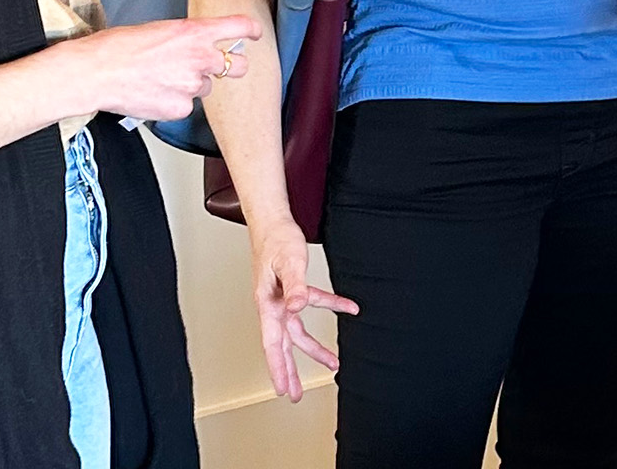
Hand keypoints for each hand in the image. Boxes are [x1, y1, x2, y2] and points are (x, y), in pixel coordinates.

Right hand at [77, 15, 257, 121]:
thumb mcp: (160, 29)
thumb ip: (186, 38)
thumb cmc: (118, 47)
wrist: (95, 72)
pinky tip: (153, 94)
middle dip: (232, 66)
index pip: (239, 27)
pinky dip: (174, 103)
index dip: (251, 30)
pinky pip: (186, 106)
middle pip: (239, 65)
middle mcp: (201, 58)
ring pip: (206, 88)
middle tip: (215, 67)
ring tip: (161, 79)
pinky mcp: (181, 108)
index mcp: (195, 32)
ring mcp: (193, 86)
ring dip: (192, 85)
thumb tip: (196, 46)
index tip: (254, 32)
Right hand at [249, 217, 358, 401]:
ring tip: (332, 363)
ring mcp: (282, 300)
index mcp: (267, 305)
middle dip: (289, 371)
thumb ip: (295, 286)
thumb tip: (296, 308)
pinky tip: (349, 308)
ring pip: (297, 332)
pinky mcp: (292, 290)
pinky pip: (313, 304)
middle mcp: (273, 306)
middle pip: (282, 346)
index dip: (278, 369)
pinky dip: (331, 306)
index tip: (283, 390)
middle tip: (295, 394)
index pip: (272, 345)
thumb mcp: (290, 263)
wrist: (273, 221)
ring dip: (314, 348)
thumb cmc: (276, 241)